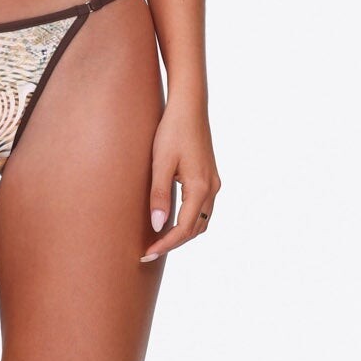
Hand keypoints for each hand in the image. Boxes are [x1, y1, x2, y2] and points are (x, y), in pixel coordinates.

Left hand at [140, 99, 219, 262]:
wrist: (189, 106)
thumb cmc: (172, 131)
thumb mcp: (160, 163)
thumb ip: (159, 195)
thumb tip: (157, 226)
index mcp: (200, 187)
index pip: (184, 228)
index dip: (165, 244)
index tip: (146, 253)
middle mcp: (211, 188)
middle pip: (195, 229)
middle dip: (173, 242)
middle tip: (149, 251)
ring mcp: (213, 183)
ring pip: (201, 220)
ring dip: (182, 234)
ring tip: (159, 240)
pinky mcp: (210, 177)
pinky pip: (202, 209)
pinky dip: (188, 220)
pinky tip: (171, 220)